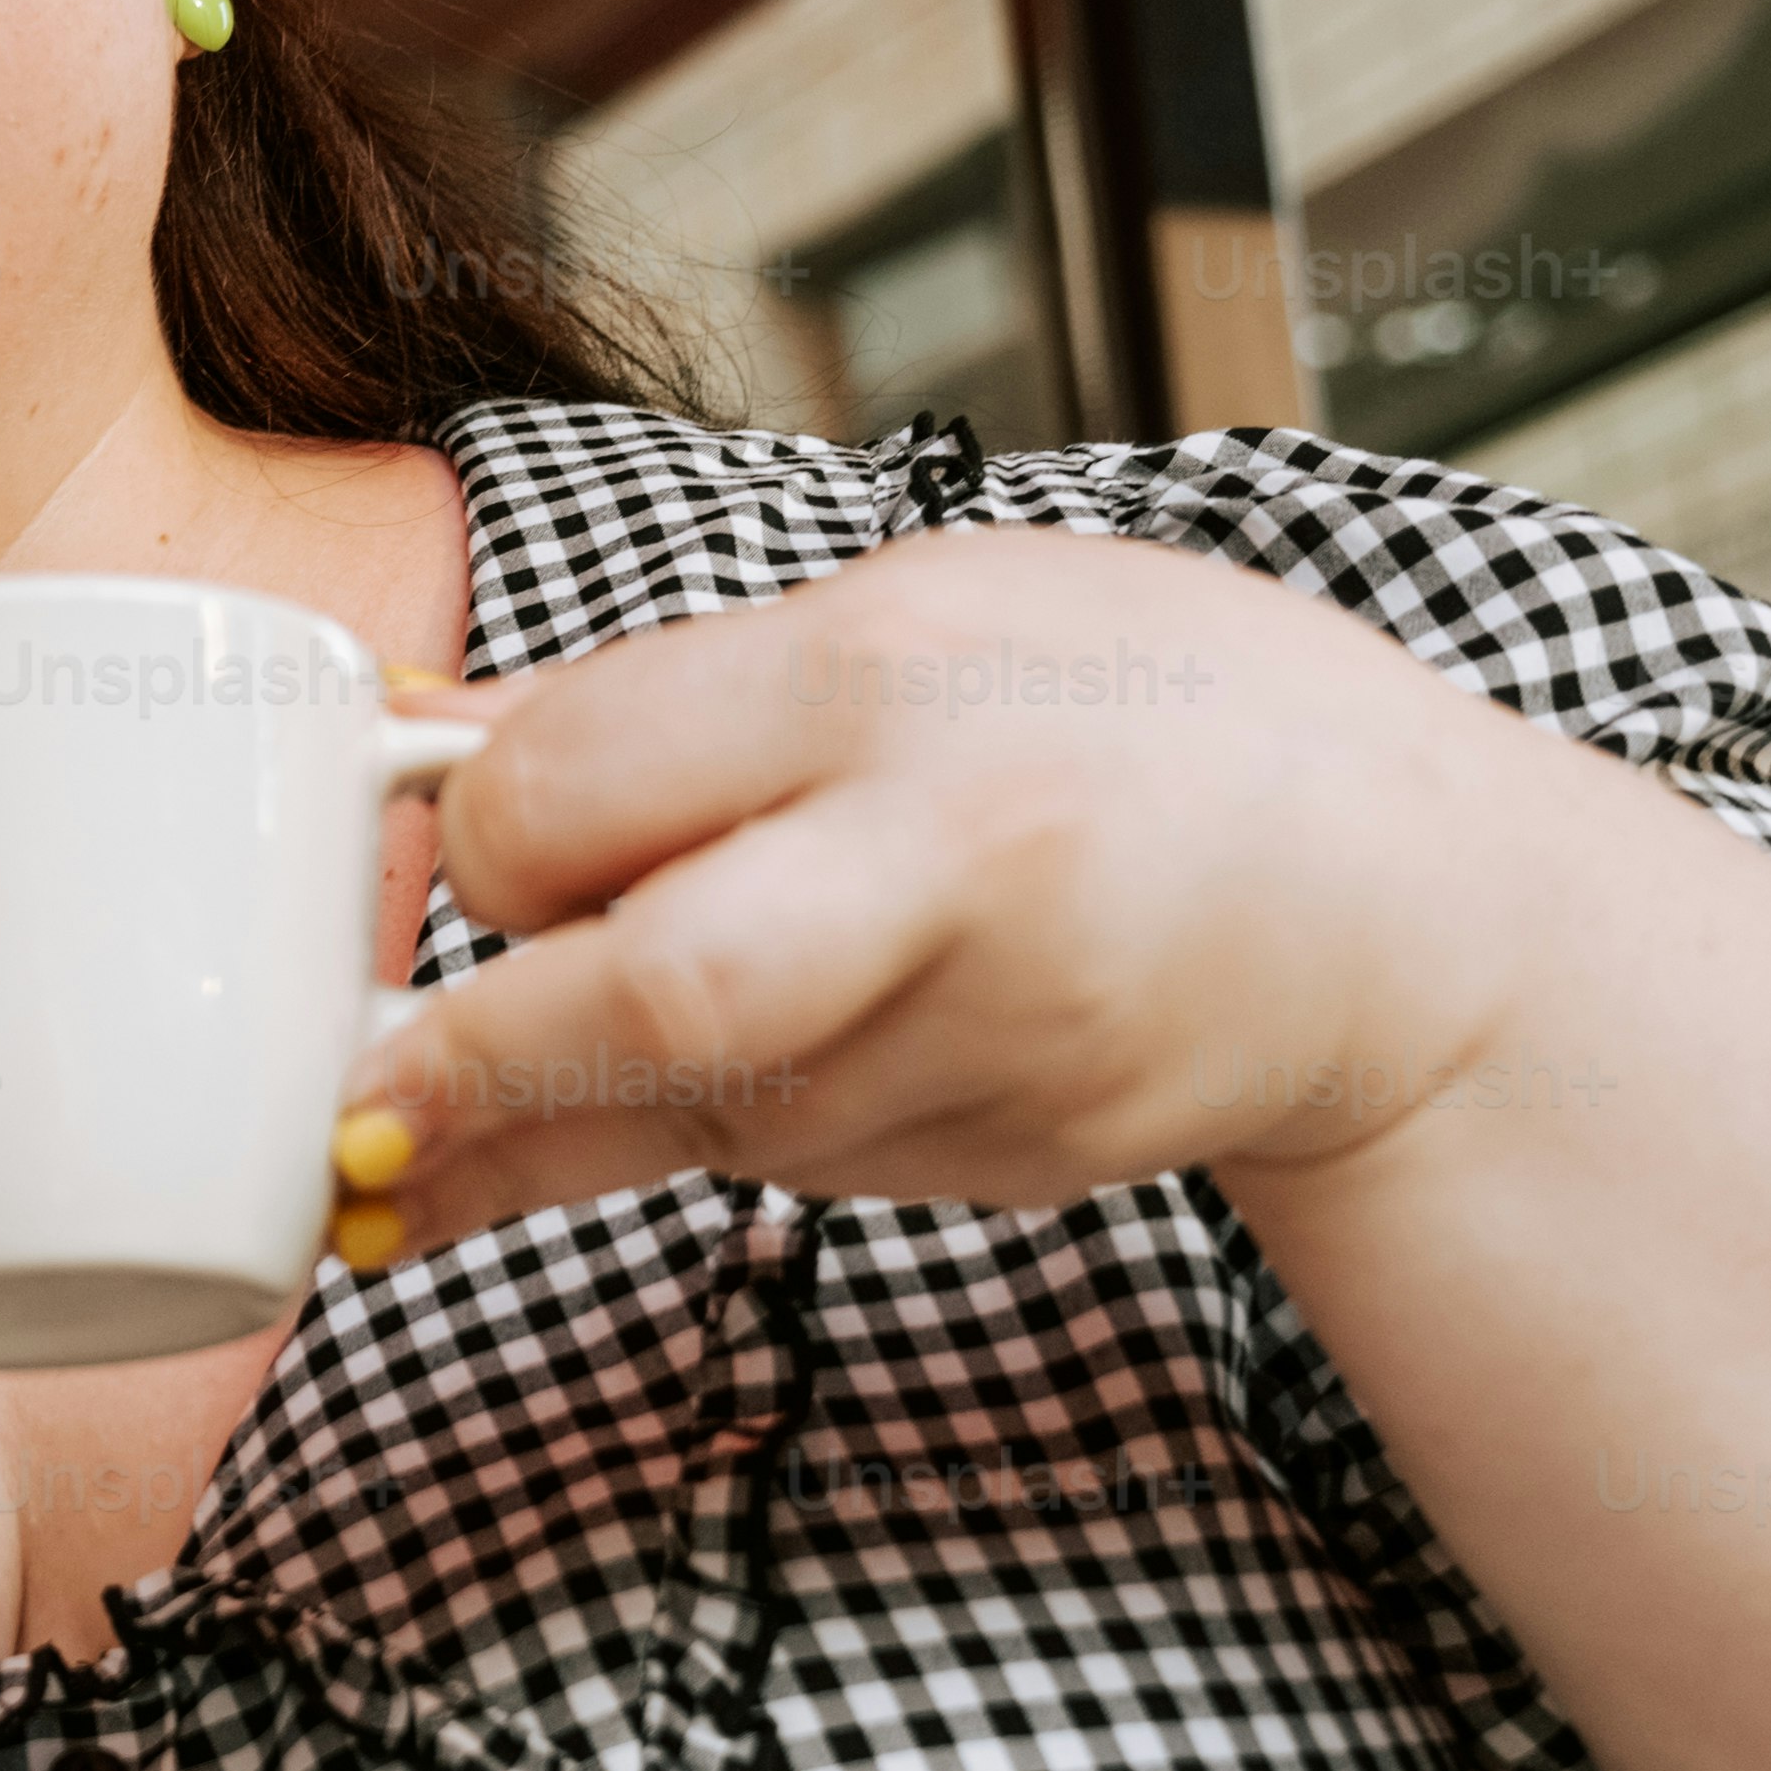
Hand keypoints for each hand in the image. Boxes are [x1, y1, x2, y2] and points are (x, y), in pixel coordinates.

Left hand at [338, 528, 1597, 1240]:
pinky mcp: (1007, 1157)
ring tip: (482, 1109)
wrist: (1409, 905)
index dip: (488, 836)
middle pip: (650, 992)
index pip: (578, 779)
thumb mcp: (933, 609)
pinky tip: (750, 1072)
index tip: (473, 851)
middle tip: (360, 1116)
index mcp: (888, 673)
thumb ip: (691, 695)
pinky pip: (796, 1160)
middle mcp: (944, 857)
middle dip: (469, 1070)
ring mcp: (992, 1033)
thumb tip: (436, 753)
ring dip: (580, 1109)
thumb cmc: (1161, 715)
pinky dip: (726, 1128)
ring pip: (697, 1107)